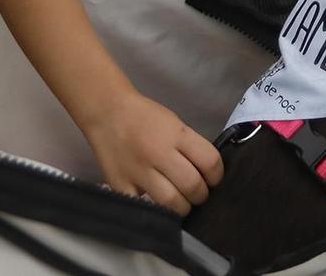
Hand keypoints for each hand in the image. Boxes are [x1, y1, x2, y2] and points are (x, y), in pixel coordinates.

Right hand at [83, 93, 222, 215]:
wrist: (107, 113)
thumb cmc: (145, 116)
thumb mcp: (175, 124)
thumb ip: (190, 147)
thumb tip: (207, 173)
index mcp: (176, 135)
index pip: (210, 162)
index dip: (217, 175)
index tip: (213, 179)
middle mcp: (159, 154)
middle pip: (192, 186)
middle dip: (201, 195)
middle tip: (197, 194)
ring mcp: (138, 172)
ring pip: (171, 203)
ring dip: (182, 207)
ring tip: (181, 203)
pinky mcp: (120, 186)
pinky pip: (144, 208)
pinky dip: (155, 211)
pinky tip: (159, 207)